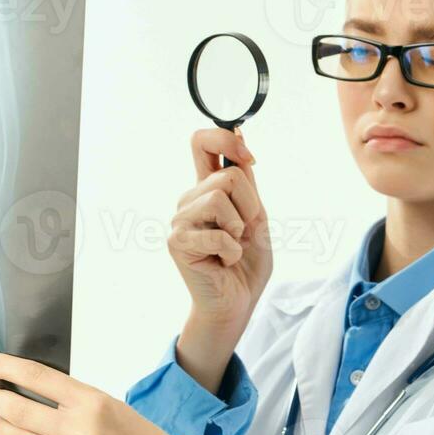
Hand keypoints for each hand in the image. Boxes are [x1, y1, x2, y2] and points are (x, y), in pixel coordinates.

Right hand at [169, 128, 272, 333]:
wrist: (237, 301)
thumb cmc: (247, 261)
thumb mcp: (256, 215)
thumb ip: (246, 181)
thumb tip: (239, 133)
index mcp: (207, 188)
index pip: (202, 142)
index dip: (225, 140)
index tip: (249, 158)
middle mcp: (189, 199)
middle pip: (228, 176)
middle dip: (250, 206)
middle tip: (244, 232)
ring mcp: (180, 220)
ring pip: (220, 199)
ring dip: (240, 229)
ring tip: (232, 247)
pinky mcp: (177, 242)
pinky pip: (219, 233)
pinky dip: (232, 251)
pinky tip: (223, 262)